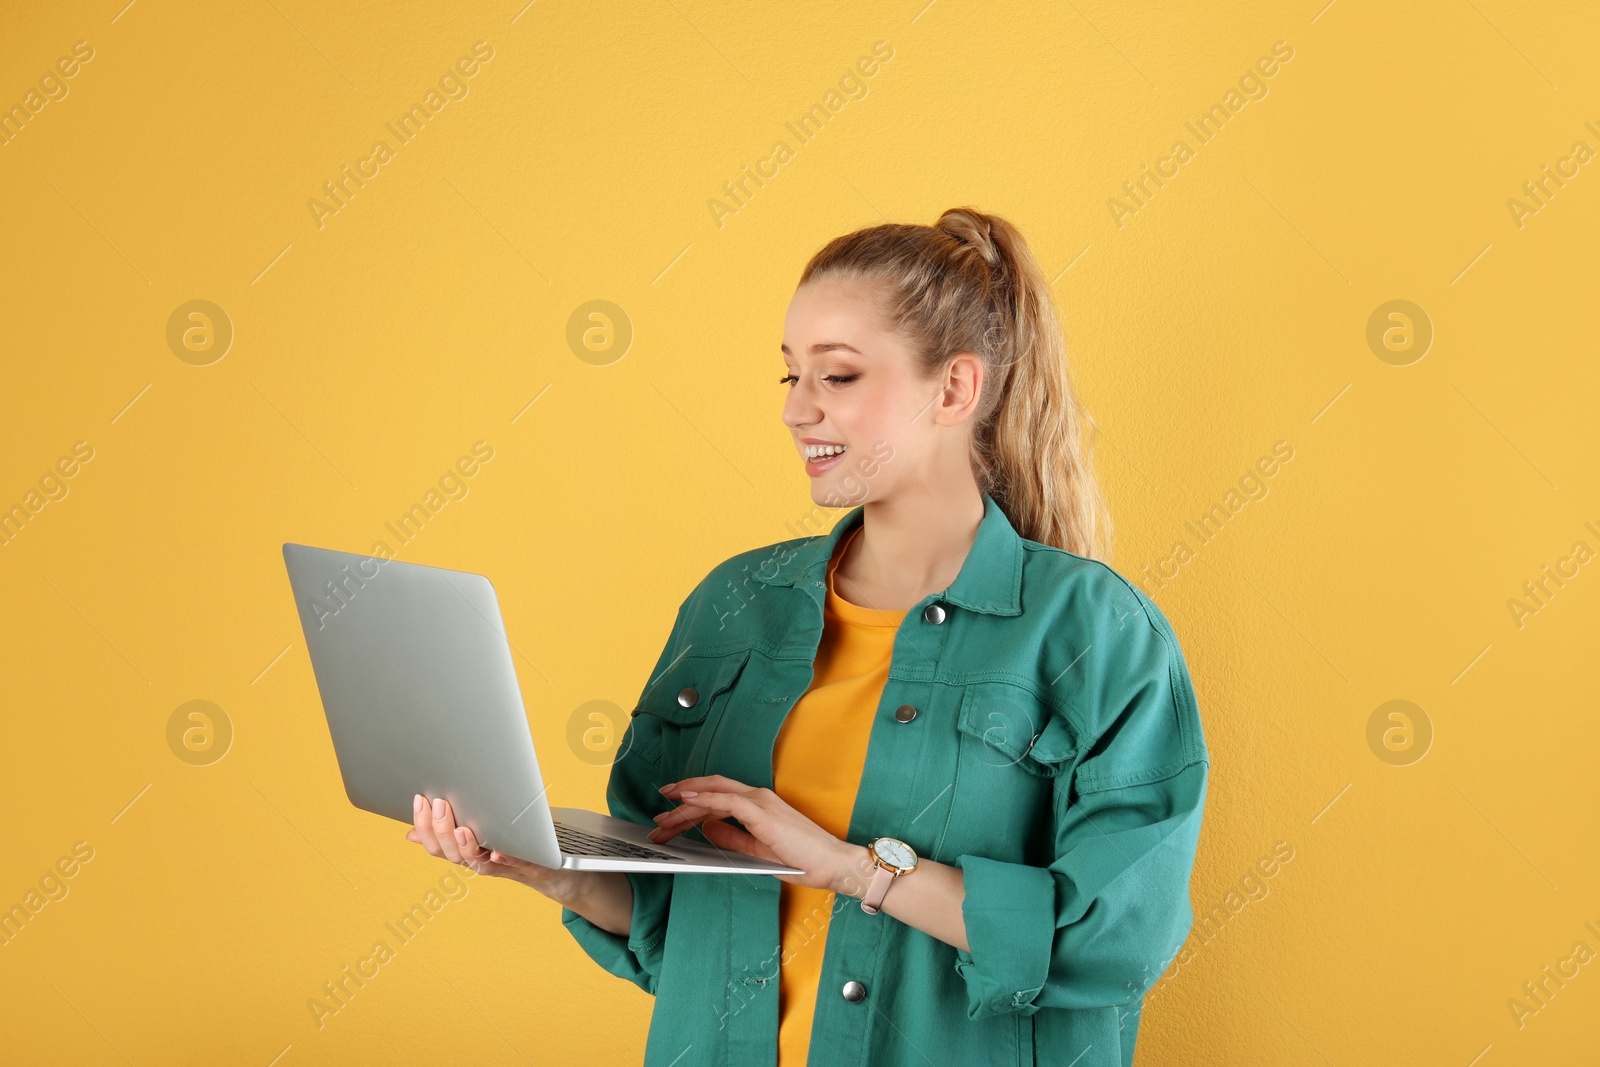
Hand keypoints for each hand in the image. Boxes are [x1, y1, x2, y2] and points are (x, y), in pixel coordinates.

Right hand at [405, 793, 583, 903]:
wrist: (553, 870)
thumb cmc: (513, 846)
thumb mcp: (479, 837)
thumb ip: (449, 835)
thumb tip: (411, 835)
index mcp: (467, 853)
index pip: (436, 845)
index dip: (424, 825)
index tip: (420, 799)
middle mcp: (481, 862)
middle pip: (451, 855)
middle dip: (442, 830)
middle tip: (440, 804)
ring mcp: (504, 867)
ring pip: (478, 864)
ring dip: (468, 847)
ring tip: (462, 829)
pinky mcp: (531, 866)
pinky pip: (518, 865)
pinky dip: (507, 859)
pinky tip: (499, 851)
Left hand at [649, 776, 859, 891]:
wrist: (833, 864)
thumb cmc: (803, 860)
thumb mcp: (758, 851)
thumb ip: (733, 839)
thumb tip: (706, 830)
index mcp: (758, 806)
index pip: (718, 796)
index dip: (693, 800)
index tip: (671, 809)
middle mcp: (758, 797)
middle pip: (712, 788)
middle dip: (682, 796)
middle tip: (658, 809)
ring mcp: (761, 802)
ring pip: (714, 793)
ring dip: (686, 803)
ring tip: (664, 814)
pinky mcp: (763, 812)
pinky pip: (727, 801)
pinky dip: (705, 798)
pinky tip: (687, 801)